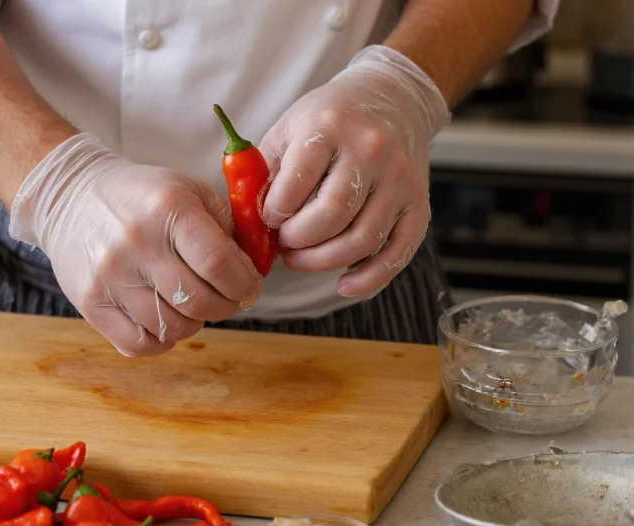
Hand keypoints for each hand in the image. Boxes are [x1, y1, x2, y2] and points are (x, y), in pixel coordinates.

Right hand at [9, 133, 261, 356]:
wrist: (71, 197)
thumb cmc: (142, 196)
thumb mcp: (189, 191)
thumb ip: (229, 227)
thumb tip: (256, 270)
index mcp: (168, 210)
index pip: (219, 264)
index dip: (245, 284)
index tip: (249, 287)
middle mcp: (137, 244)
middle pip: (200, 302)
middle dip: (226, 306)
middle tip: (225, 297)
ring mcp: (110, 277)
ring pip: (174, 328)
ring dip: (194, 322)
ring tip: (191, 303)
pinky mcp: (91, 303)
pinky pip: (139, 344)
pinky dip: (161, 340)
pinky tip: (164, 318)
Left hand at [259, 45, 449, 296]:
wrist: (392, 97)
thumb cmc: (329, 120)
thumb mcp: (288, 128)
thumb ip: (265, 173)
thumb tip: (249, 224)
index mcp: (329, 128)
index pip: (296, 184)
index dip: (274, 213)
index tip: (267, 218)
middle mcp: (370, 150)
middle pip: (330, 217)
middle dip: (297, 242)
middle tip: (283, 244)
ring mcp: (399, 178)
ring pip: (362, 240)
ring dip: (323, 262)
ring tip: (301, 258)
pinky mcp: (419, 203)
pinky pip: (398, 253)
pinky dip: (369, 278)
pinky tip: (344, 285)